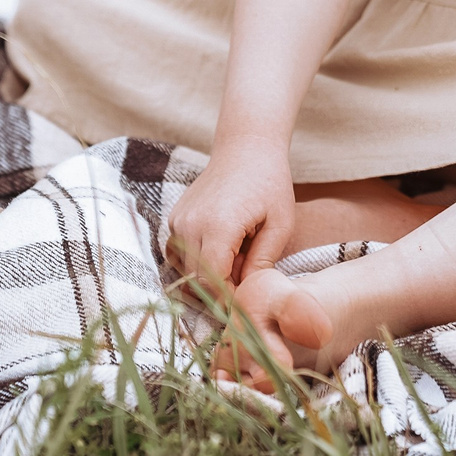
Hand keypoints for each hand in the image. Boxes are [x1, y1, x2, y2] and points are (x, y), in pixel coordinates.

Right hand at [166, 144, 294, 294]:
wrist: (246, 148)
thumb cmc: (270, 183)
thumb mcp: (280, 224)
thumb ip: (263, 262)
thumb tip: (249, 294)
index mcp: (218, 225)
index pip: (213, 281)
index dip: (229, 300)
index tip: (248, 306)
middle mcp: (190, 224)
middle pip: (196, 279)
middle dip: (220, 291)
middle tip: (246, 286)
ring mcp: (178, 221)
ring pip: (185, 270)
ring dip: (208, 276)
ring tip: (237, 262)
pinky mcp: (174, 219)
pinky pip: (179, 255)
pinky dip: (197, 262)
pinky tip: (221, 253)